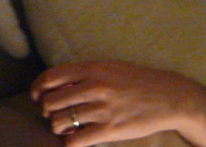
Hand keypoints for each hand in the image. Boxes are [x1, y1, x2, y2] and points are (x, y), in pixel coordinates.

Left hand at [31, 60, 196, 145]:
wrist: (168, 96)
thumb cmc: (138, 81)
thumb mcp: (112, 67)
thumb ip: (86, 74)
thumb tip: (60, 84)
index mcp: (94, 69)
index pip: (52, 77)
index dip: (38, 88)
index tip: (36, 96)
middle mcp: (95, 87)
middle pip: (52, 101)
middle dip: (47, 110)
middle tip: (54, 113)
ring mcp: (103, 109)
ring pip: (59, 122)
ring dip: (58, 126)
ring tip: (65, 126)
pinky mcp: (110, 130)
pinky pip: (75, 140)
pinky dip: (69, 141)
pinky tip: (75, 138)